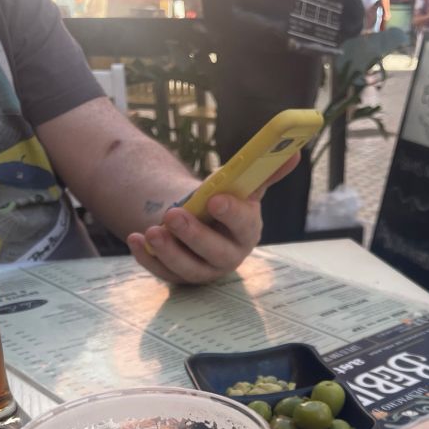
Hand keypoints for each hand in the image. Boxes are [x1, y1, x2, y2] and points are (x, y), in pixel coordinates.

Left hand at [127, 153, 300, 283]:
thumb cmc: (223, 202)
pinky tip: (136, 239)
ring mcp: (203, 270)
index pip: (244, 226)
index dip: (231, 213)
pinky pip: (163, 272)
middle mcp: (229, 256)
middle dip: (193, 235)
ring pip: (187, 268)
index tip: (214, 198)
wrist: (201, 220)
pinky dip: (147, 258)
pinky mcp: (179, 277)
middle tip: (172, 214)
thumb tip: (292, 152)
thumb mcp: (241, 186)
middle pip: (214, 252)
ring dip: (168, 251)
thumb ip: (263, 171)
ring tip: (151, 231)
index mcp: (247, 231)